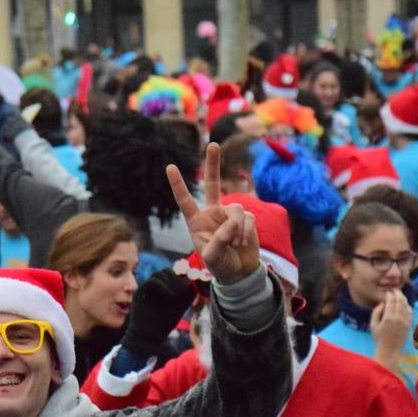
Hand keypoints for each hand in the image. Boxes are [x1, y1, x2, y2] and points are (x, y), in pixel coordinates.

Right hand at [121, 269, 195, 357]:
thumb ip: (187, 292)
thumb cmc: (164, 324)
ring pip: (161, 273)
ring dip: (172, 281)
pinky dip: (163, 286)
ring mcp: (148, 287)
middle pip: (169, 271)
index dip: (185, 274)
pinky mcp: (141, 291)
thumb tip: (194, 280)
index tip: (194, 280)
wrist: (148, 337)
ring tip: (176, 295)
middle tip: (185, 289)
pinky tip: (170, 295)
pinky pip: (152, 282)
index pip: (176, 272)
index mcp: (166, 287)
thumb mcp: (180, 306)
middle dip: (179, 278)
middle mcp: (157, 285)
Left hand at [167, 143, 258, 284]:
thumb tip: (233, 222)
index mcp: (197, 221)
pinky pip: (248, 218)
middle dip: (213, 164)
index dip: (178, 184)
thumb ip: (220, 239)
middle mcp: (213, 213)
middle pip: (213, 184)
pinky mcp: (246, 218)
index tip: (169, 167)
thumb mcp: (213, 256)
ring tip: (235, 244)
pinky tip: (242, 243)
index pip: (185, 200)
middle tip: (212, 144)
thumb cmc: (220, 265)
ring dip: (237, 228)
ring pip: (236, 208)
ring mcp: (230, 213)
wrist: (239, 272)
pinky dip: (246, 231)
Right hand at [370, 290, 411, 368]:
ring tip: (399, 295)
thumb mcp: (372, 325)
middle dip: (397, 293)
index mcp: (388, 317)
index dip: (389, 294)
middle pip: (400, 300)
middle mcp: (398, 318)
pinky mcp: (409, 324)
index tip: (387, 292)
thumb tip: (382, 303)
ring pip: (406, 305)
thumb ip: (376, 312)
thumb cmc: (379, 338)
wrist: (389, 350)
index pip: (390, 301)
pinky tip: (404, 304)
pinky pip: (410, 311)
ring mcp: (405, 321)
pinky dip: (407, 306)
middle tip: (395, 290)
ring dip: (403, 298)